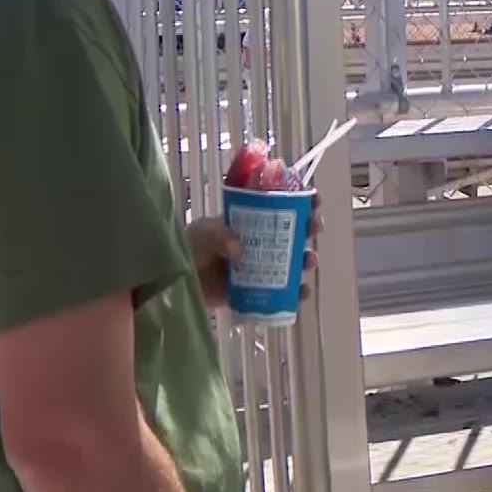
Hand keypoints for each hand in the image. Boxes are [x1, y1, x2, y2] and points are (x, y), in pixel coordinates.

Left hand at [190, 193, 322, 308]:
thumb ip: (217, 236)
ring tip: (309, 260)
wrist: (177, 278)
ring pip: (294, 261)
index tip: (314, 198)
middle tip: (315, 226)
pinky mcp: (260, 290)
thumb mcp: (202, 233)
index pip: (282, 205)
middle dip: (310, 226)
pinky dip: (296, 293)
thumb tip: (238, 248)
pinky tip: (301, 292)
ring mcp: (263, 266)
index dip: (301, 200)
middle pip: (295, 231)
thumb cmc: (191, 247)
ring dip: (307, 258)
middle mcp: (263, 241)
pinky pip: (284, 292)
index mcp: (252, 220)